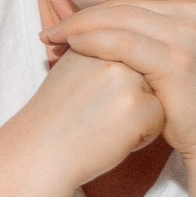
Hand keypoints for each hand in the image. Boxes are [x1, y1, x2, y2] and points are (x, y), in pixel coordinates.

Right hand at [17, 44, 166, 185]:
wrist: (36, 155)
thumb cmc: (54, 120)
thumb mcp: (67, 71)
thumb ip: (96, 52)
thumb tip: (127, 46)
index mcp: (94, 41)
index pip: (128, 57)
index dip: (112, 86)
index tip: (85, 99)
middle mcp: (111, 54)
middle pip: (147, 75)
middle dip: (129, 97)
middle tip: (92, 114)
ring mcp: (127, 80)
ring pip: (158, 96)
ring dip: (137, 115)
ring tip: (101, 125)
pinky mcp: (139, 107)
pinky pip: (159, 120)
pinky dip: (141, 137)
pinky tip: (110, 140)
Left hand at [43, 0, 195, 157]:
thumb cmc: (186, 99)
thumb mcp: (171, 54)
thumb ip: (146, 33)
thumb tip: (95, 21)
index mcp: (195, 5)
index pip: (131, 3)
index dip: (92, 12)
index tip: (61, 26)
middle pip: (123, 8)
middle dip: (80, 19)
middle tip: (47, 31)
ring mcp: (191, 34)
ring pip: (119, 21)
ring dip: (78, 28)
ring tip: (50, 39)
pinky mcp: (180, 59)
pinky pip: (124, 43)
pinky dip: (93, 42)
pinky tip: (71, 47)